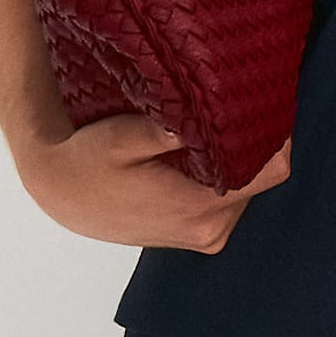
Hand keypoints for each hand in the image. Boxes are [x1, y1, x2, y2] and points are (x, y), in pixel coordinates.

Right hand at [22, 108, 291, 251]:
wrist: (61, 195)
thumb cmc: (86, 163)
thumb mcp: (117, 138)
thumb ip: (160, 131)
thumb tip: (200, 116)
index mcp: (197, 207)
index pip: (270, 171)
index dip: (274, 133)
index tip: (264, 99)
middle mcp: (210, 230)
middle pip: (262, 178)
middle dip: (254, 142)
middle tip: (236, 103)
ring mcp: (207, 236)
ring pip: (248, 188)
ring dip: (238, 159)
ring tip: (215, 126)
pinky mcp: (201, 235)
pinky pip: (231, 199)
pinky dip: (225, 174)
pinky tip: (203, 150)